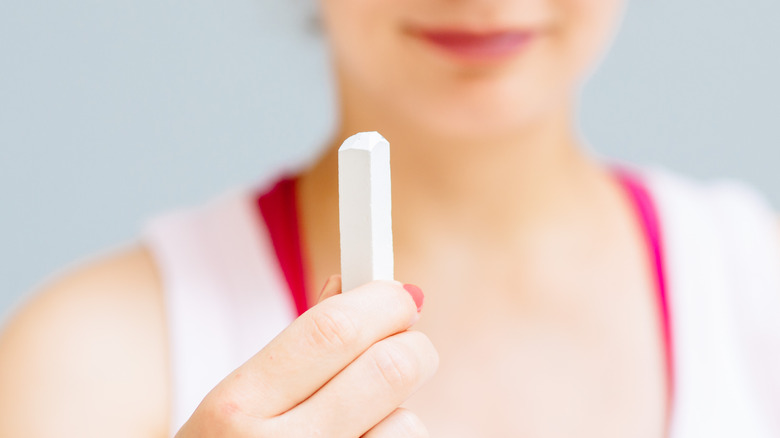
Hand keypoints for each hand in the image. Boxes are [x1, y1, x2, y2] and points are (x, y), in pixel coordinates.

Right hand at [175, 277, 437, 436]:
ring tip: (359, 427)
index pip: (331, 330)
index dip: (380, 303)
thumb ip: (297, 347)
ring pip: (408, 424)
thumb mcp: (238, 407)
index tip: (399, 296)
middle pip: (387, 370)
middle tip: (408, 346)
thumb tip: (350, 287)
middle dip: (412, 347)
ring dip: (398, 415)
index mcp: (236, 409)